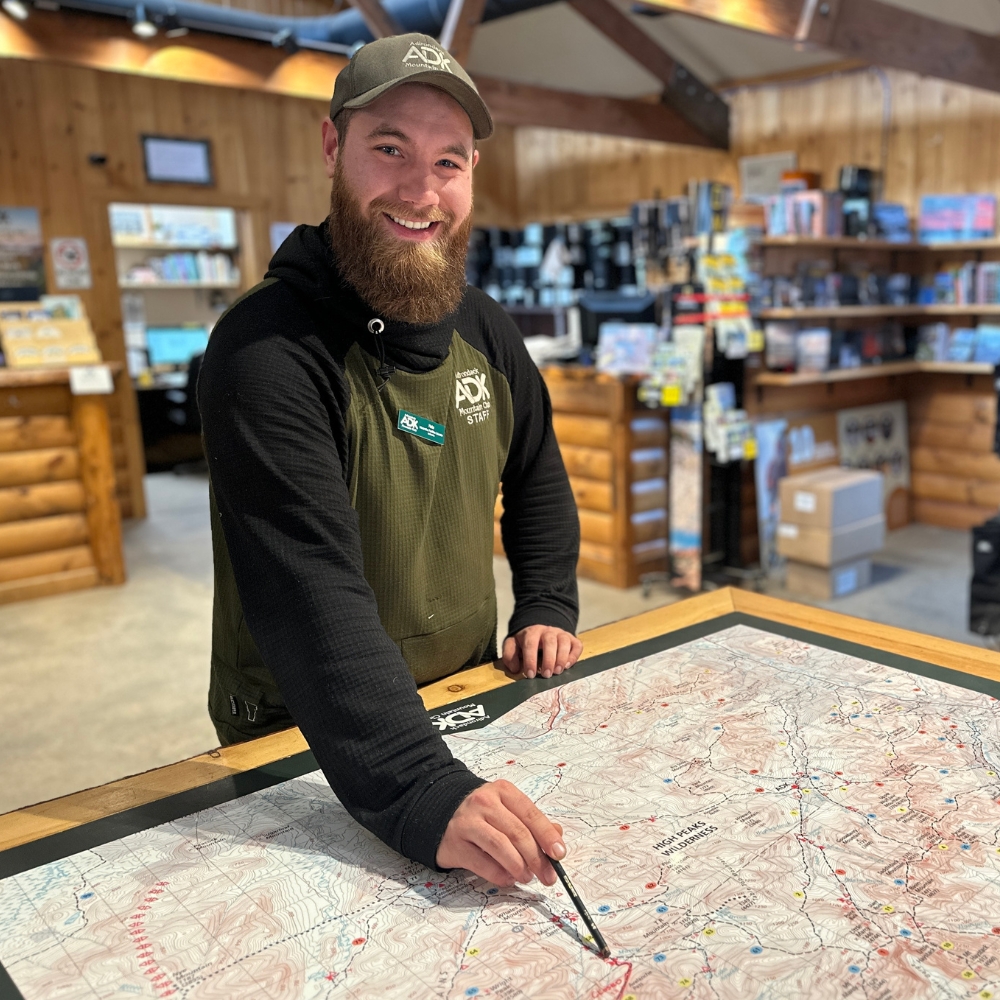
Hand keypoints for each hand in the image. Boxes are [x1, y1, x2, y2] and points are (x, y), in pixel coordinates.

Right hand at [436, 779, 565, 885]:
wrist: (438, 810)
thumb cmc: (481, 812)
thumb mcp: (507, 808)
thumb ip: (531, 821)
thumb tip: (557, 836)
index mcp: (502, 791)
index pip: (530, 813)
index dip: (547, 835)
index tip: (559, 854)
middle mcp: (484, 803)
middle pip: (517, 833)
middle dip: (537, 858)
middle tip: (548, 876)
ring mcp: (468, 823)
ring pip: (501, 847)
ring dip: (520, 867)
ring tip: (527, 876)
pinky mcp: (456, 844)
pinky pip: (483, 864)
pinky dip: (500, 875)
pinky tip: (509, 878)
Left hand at [502, 625, 582, 679]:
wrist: (540, 630)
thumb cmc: (526, 642)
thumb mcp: (513, 645)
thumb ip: (509, 655)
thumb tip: (515, 668)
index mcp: (531, 632)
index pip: (530, 644)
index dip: (530, 660)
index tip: (530, 674)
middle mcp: (548, 631)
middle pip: (550, 641)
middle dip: (548, 659)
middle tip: (546, 675)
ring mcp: (561, 634)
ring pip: (564, 642)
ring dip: (562, 658)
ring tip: (557, 672)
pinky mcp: (572, 639)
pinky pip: (576, 645)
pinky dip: (574, 656)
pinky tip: (568, 666)